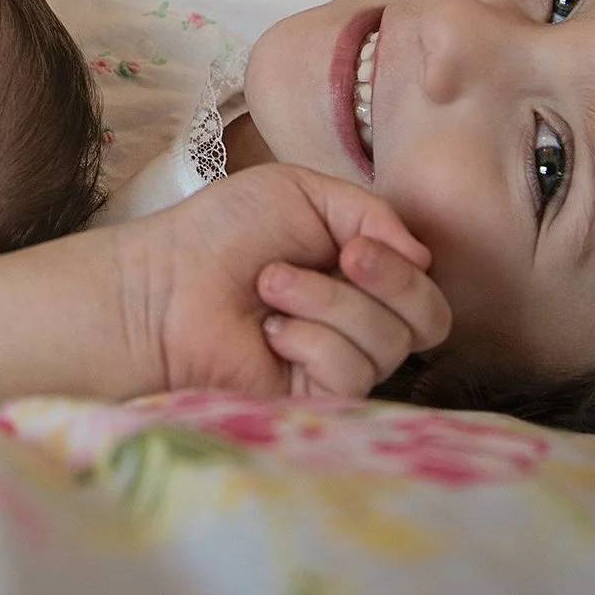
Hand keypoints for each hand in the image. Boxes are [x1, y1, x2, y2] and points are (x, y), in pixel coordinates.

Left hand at [118, 164, 450, 399]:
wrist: (165, 281)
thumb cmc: (222, 233)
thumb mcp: (301, 193)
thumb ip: (371, 212)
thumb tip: (424, 256)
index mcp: (359, 273)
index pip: (424, 282)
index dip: (404, 264)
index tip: (358, 244)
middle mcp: (358, 322)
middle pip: (428, 320)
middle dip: (391, 281)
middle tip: (343, 257)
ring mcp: (338, 364)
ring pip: (387, 343)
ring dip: (328, 302)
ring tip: (270, 285)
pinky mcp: (315, 401)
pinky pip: (351, 373)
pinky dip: (311, 340)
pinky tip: (269, 331)